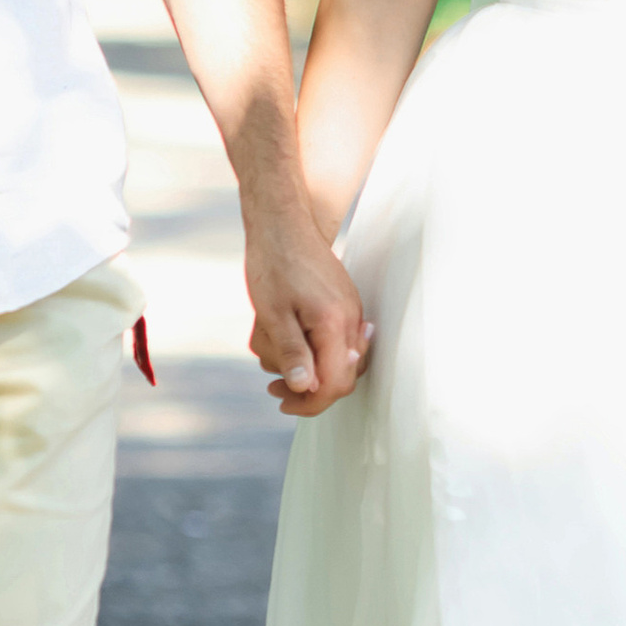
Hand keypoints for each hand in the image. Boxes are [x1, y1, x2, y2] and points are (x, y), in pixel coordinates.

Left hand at [243, 202, 372, 418]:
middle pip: (342, 377)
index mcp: (335, 323)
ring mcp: (352, 311)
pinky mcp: (345, 304)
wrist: (282, 222)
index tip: (281, 401)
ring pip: (338, 360)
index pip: (335, 384)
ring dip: (307, 365)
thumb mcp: (273, 314)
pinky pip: (336, 341)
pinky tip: (287, 337)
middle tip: (274, 386)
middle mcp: (352, 319)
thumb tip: (306, 389)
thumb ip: (292, 353)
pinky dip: (313, 348)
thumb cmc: (274, 264)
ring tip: (273, 350)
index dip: (310, 403)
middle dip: (308, 388)